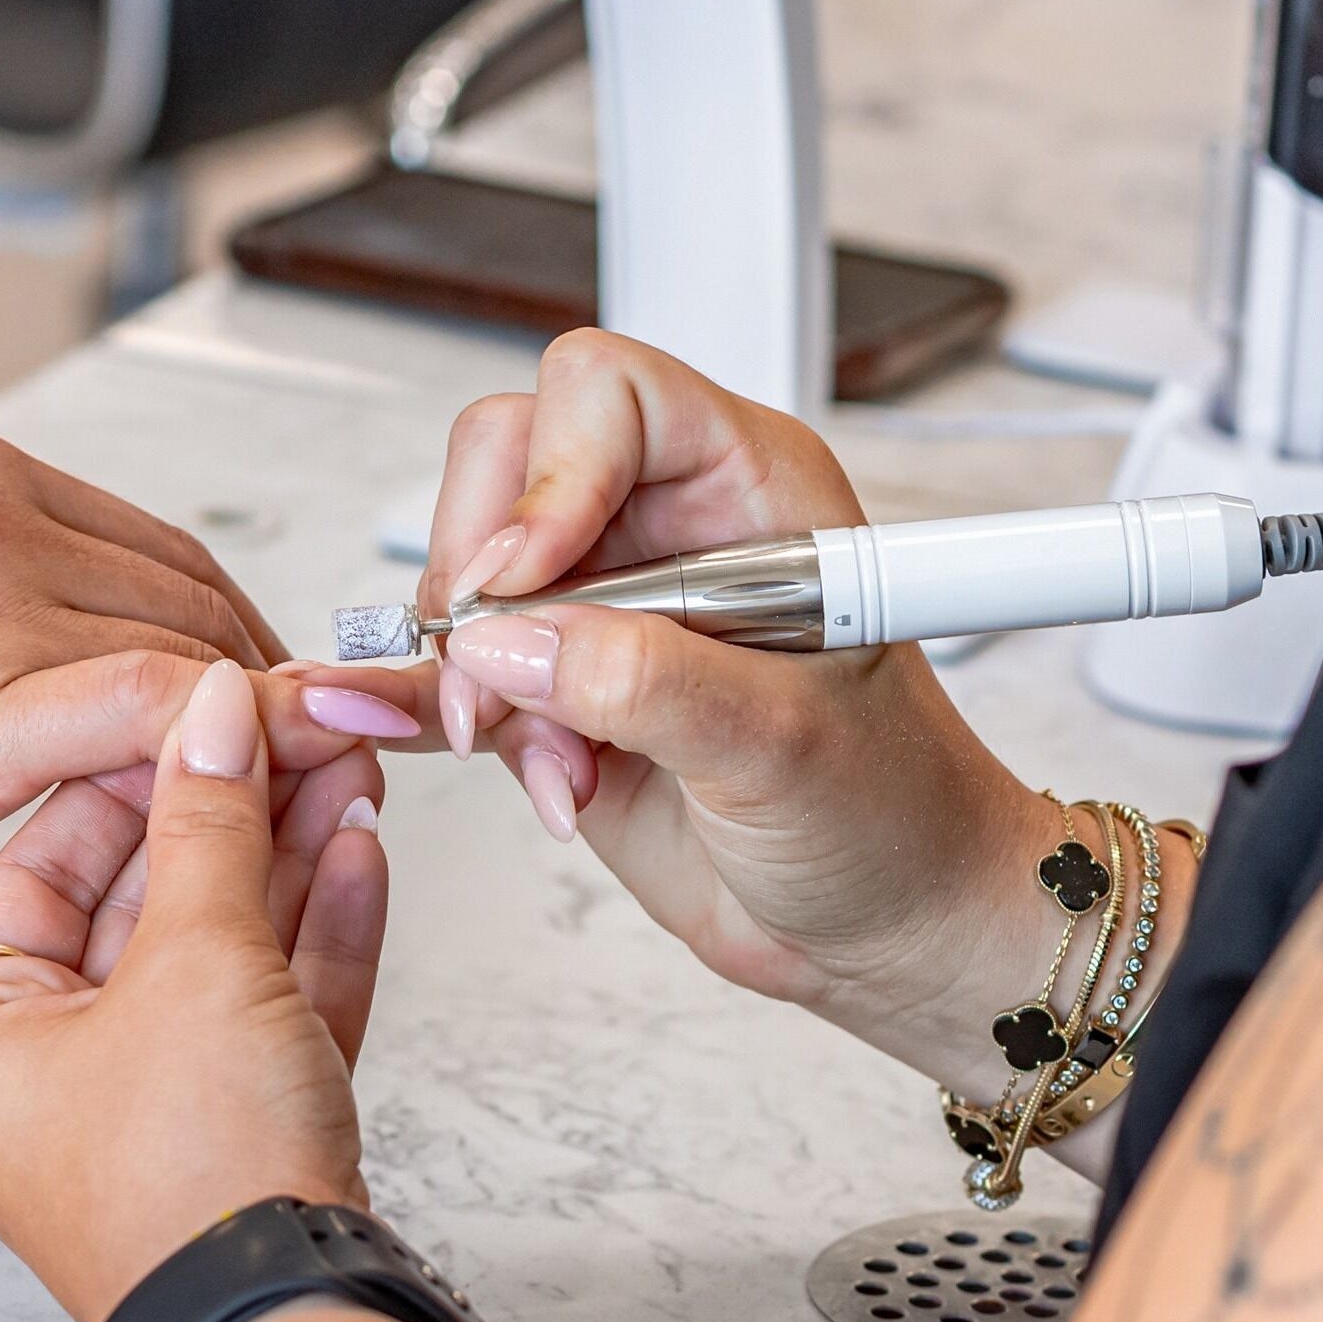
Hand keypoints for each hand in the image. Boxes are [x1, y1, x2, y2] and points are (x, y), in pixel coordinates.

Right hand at [0, 426, 360, 925]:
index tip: (266, 707)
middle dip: (268, 688)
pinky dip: (222, 751)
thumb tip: (59, 678)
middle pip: (192, 595)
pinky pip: (153, 711)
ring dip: (258, 737)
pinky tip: (237, 810)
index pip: (157, 547)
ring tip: (290, 815)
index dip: (234, 636)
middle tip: (312, 770)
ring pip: (186, 654)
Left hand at [0, 659, 389, 1321]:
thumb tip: (210, 711)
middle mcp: (55, 1083)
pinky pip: (274, 1011)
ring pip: (222, 951)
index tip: (195, 703)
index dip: (125, 771)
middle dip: (232, 808)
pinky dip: (318, 934)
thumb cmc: (195, 1180)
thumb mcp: (193, 964)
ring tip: (349, 765)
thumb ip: (208, 824)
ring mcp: (156, 1115)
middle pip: (143, 903)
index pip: (42, 866)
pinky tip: (360, 849)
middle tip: (296, 723)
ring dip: (288, 857)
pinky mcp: (246, 1138)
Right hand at [305, 332, 1062, 1098]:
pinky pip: (451, 670)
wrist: (888, 925)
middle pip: (503, 467)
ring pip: (463, 578)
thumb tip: (503, 644)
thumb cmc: (891, 813)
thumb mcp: (782, 742)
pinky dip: (431, 712)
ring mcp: (604, 612)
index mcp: (748, 490)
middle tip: (507, 687)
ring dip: (478, 682)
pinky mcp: (558, 695)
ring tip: (565, 769)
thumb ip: (642, 681)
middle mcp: (667, 533)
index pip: (607, 396)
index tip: (526, 584)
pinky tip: (436, 743)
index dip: (549, 477)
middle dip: (481, 582)